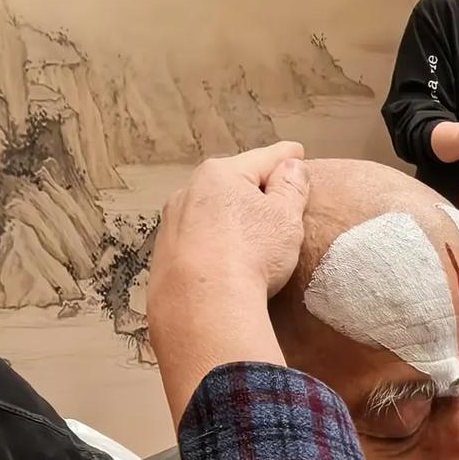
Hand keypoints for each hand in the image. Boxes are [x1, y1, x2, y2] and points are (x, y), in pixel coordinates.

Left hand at [148, 143, 308, 426]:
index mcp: (220, 174)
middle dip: (251, 186)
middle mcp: (188, 192)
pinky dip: (211, 244)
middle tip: (274, 194)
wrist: (202, 308)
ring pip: (208, 212)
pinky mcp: (161, 258)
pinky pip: (195, 242)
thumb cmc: (251, 255)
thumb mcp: (285, 218)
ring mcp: (170, 225)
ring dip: (228, 216)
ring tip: (247, 230)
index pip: (262, 158)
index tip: (297, 151)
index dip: (285, 156)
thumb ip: (291, 187)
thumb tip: (291, 166)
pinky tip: (222, 260)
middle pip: (229, 183)